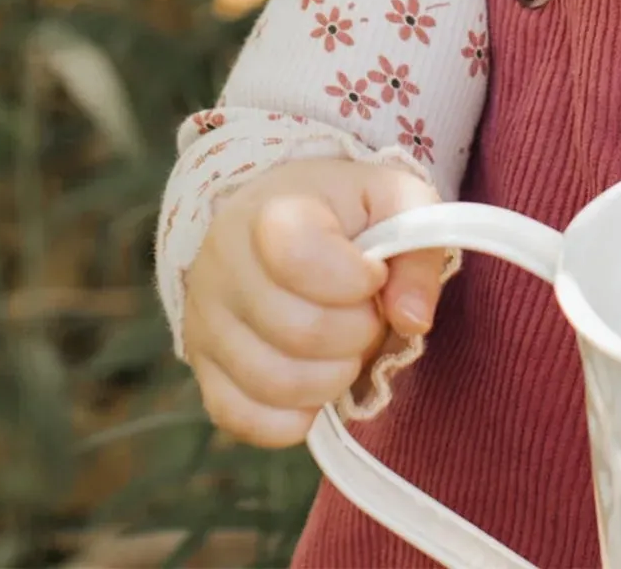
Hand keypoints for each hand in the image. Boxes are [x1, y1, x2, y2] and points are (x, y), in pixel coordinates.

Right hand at [181, 157, 447, 446]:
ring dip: (335, 376)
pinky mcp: (203, 370)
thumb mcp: (395, 201)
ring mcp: (205, 323)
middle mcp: (223, 267)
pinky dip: (295, 416)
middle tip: (369, 314)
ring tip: (347, 345)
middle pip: (301, 331)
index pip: (301, 259)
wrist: (277, 220)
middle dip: (359, 333)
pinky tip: (318, 382)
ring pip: (275, 383)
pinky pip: (243, 419)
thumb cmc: (346, 211)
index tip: (375, 272)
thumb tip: (412, 321)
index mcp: (271, 213)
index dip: (357, 279)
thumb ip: (418, 249)